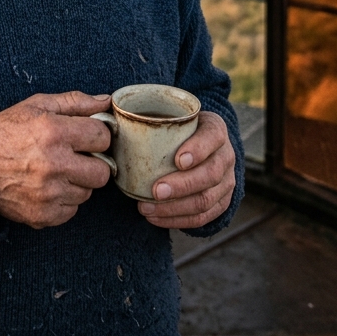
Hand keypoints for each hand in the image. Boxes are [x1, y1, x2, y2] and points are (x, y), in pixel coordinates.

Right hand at [0, 91, 112, 228]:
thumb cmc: (5, 132)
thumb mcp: (36, 105)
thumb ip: (74, 102)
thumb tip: (106, 101)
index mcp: (54, 132)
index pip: (102, 137)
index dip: (96, 134)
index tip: (85, 136)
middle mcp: (54, 164)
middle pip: (102, 171)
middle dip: (93, 162)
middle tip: (75, 156)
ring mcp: (49, 194)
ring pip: (88, 192)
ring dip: (77, 182)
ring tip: (56, 170)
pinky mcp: (44, 216)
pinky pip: (72, 210)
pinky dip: (64, 200)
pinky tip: (47, 187)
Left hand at [138, 111, 235, 229]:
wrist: (203, 148)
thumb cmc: (179, 130)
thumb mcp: (172, 116)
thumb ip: (149, 116)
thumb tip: (110, 115)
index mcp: (215, 129)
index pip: (212, 137)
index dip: (198, 149)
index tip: (177, 160)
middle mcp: (226, 155)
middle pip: (210, 174)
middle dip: (182, 185)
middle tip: (156, 190)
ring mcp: (227, 182)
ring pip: (206, 200)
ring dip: (175, 208)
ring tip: (147, 208)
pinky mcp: (221, 203)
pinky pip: (203, 217)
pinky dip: (178, 220)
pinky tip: (155, 218)